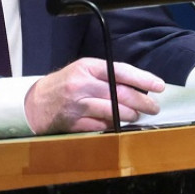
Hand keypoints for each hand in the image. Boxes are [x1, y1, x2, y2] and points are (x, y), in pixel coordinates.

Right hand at [25, 58, 164, 133]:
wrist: (36, 103)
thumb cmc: (65, 84)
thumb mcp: (83, 71)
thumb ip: (107, 76)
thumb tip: (138, 87)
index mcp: (87, 67)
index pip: (121, 71)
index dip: (143, 79)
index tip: (159, 86)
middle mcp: (82, 84)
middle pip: (120, 94)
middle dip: (142, 102)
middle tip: (154, 107)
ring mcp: (77, 104)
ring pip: (112, 111)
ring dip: (129, 116)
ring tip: (136, 116)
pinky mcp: (74, 122)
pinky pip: (100, 126)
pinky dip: (112, 126)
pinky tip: (117, 125)